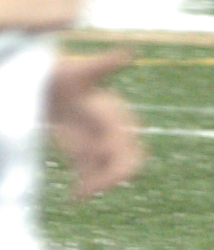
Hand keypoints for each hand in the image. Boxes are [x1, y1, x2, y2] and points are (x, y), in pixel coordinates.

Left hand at [47, 52, 144, 196]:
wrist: (48, 84)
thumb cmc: (64, 73)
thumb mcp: (81, 70)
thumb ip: (104, 63)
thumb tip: (129, 53)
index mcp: (117, 118)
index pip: (130, 149)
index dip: (119, 165)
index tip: (100, 171)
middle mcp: (113, 134)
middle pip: (126, 165)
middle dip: (110, 178)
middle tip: (89, 190)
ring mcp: (99, 145)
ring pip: (109, 173)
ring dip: (97, 185)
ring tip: (78, 195)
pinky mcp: (84, 153)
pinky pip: (93, 175)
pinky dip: (86, 187)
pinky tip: (75, 196)